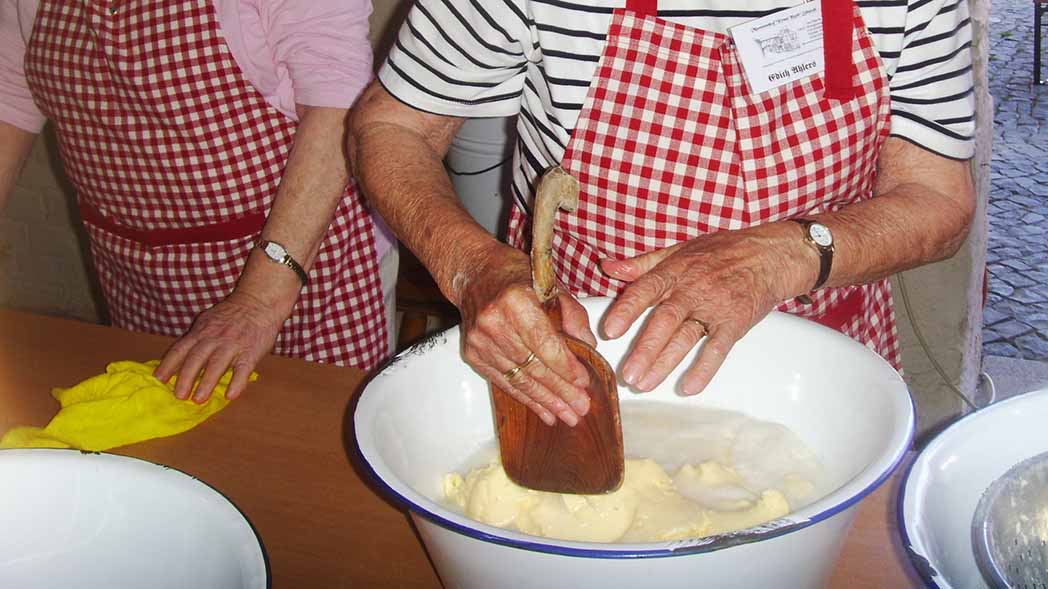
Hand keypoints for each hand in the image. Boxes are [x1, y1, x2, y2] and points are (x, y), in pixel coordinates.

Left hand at [154, 290, 286, 402]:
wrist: (259, 301)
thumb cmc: (233, 314)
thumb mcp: (209, 321)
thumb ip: (196, 338)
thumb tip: (180, 358)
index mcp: (202, 332)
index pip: (180, 349)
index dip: (168, 365)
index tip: (158, 380)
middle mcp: (215, 338)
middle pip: (196, 358)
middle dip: (185, 377)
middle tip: (179, 396)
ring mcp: (233, 345)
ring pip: (217, 364)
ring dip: (207, 382)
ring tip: (198, 399)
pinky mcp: (251, 352)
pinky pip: (243, 369)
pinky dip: (237, 383)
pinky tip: (231, 395)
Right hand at [457, 245, 596, 425]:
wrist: (474, 273)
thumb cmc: (516, 275)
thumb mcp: (552, 286)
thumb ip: (573, 316)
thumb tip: (589, 348)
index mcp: (516, 301)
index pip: (545, 343)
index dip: (565, 366)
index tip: (583, 382)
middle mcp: (494, 322)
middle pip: (533, 366)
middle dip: (560, 390)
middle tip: (581, 407)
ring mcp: (480, 341)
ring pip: (519, 379)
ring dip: (546, 400)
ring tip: (567, 415)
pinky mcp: (472, 354)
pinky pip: (503, 382)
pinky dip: (525, 398)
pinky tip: (544, 411)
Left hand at [601, 225, 808, 394]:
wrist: (768, 255)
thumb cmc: (720, 252)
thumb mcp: (678, 251)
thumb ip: (641, 264)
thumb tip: (607, 267)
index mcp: (674, 272)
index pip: (645, 290)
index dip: (626, 310)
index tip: (610, 331)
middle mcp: (692, 290)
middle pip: (664, 321)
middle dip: (644, 349)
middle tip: (627, 374)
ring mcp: (714, 307)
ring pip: (686, 338)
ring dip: (665, 363)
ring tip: (645, 384)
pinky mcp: (735, 322)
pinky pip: (718, 348)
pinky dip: (704, 368)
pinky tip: (689, 386)